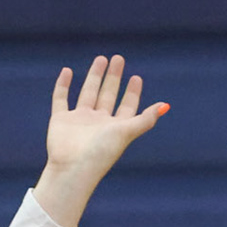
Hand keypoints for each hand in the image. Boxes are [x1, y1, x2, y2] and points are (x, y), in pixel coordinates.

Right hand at [33, 55, 167, 226]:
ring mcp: (79, 121)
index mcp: (115, 127)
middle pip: (108, 95)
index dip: (132, 93)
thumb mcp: (127, 133)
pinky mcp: (61, 120)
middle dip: (114, 77)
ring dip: (94, 77)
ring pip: (88, 93)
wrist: (73, 168)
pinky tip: (67, 71)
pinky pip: (61, 98)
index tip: (136, 77)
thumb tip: (166, 106)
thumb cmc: (101, 152)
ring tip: (101, 59)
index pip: (127, 106)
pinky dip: (63, 85)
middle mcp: (98, 123)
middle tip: (118, 58)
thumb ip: (145, 120)